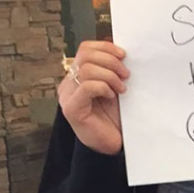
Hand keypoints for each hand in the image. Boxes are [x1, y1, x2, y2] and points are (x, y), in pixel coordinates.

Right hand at [58, 41, 128, 155]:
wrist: (113, 144)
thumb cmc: (114, 119)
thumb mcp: (115, 87)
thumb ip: (112, 70)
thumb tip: (121, 51)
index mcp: (77, 77)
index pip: (85, 49)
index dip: (105, 47)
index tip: (123, 55)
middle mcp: (68, 84)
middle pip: (85, 55)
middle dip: (110, 61)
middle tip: (125, 74)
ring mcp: (67, 96)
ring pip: (86, 69)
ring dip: (110, 76)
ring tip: (121, 89)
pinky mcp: (72, 109)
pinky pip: (87, 86)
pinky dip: (103, 87)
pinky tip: (112, 96)